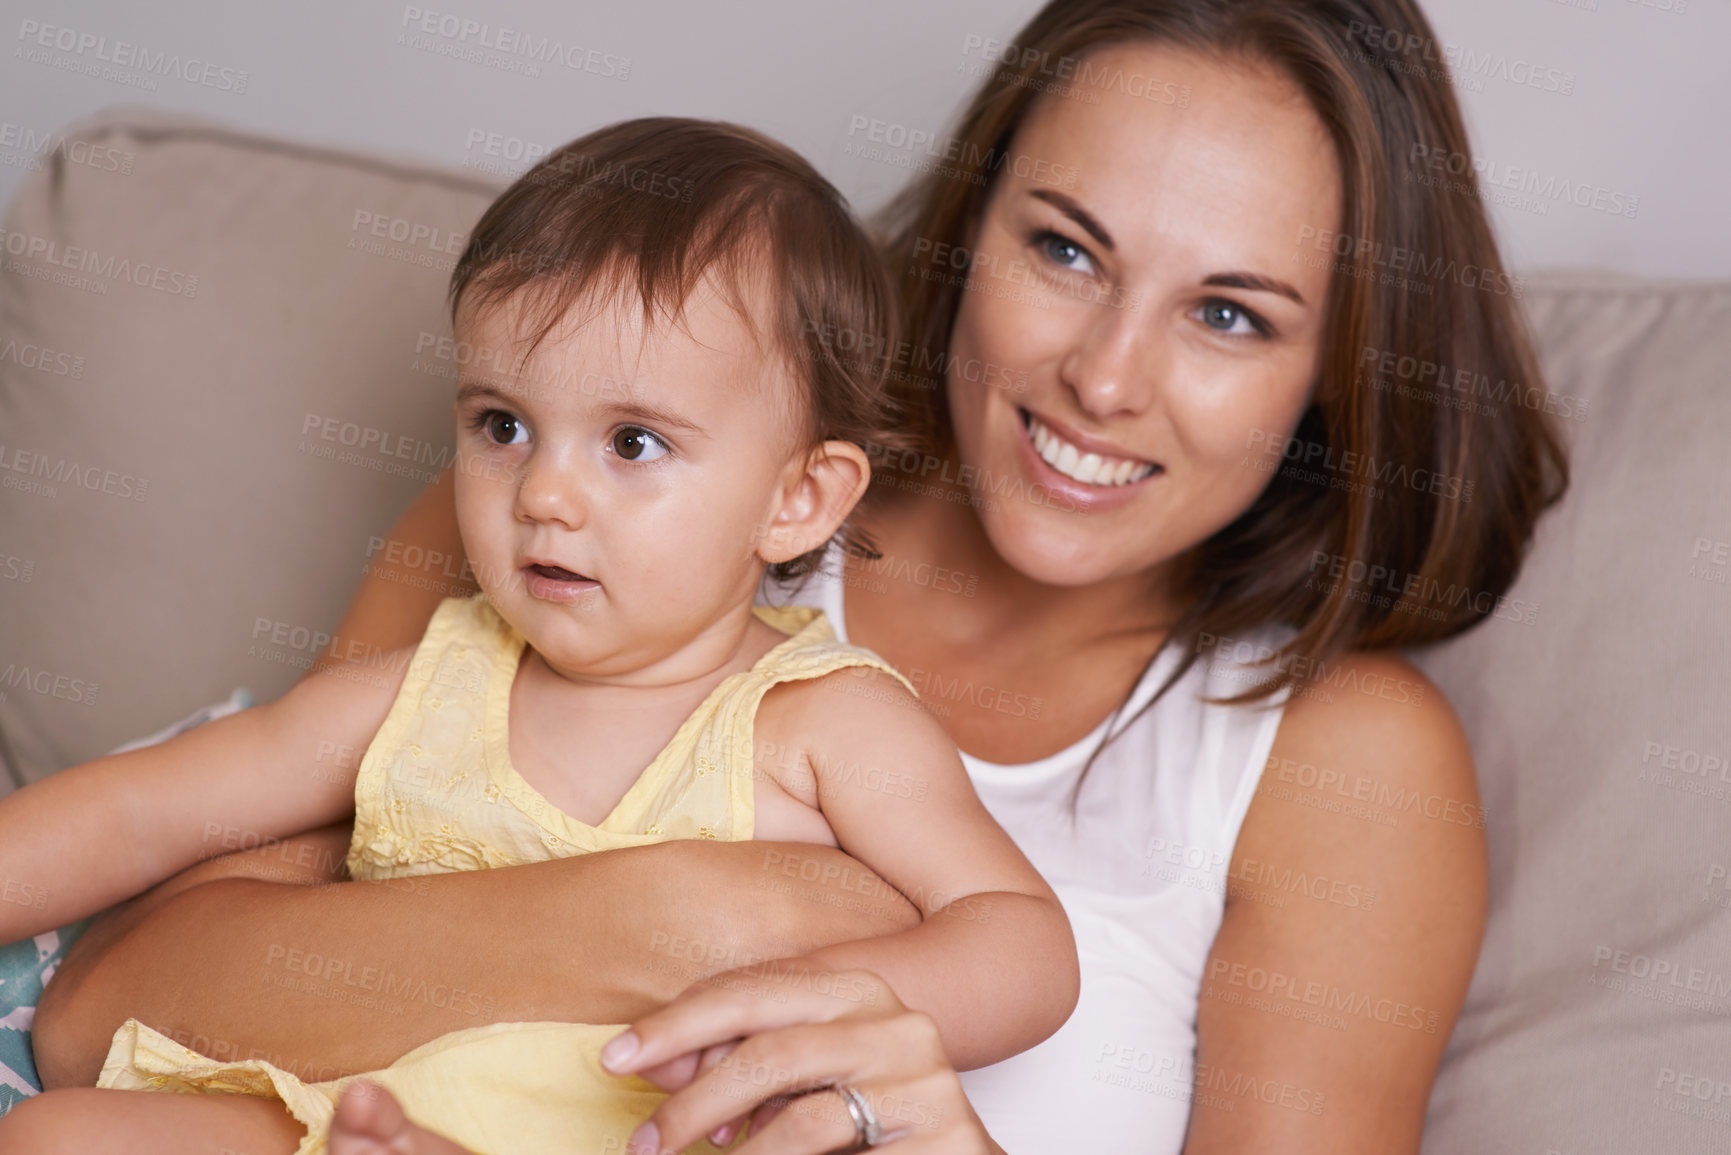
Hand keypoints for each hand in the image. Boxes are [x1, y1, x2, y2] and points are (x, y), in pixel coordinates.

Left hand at [600, 956, 1000, 1153]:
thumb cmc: (862, 1122)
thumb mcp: (793, 1085)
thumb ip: (736, 1064)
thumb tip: (655, 1060)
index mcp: (855, 988)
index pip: (753, 992)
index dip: (678, 1022)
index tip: (615, 1057)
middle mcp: (895, 1018)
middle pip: (771, 1044)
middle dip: (694, 1096)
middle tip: (643, 1142)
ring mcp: (925, 1075)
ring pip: (801, 1110)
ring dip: (732, 1151)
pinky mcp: (945, 1131)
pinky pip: (834, 1148)